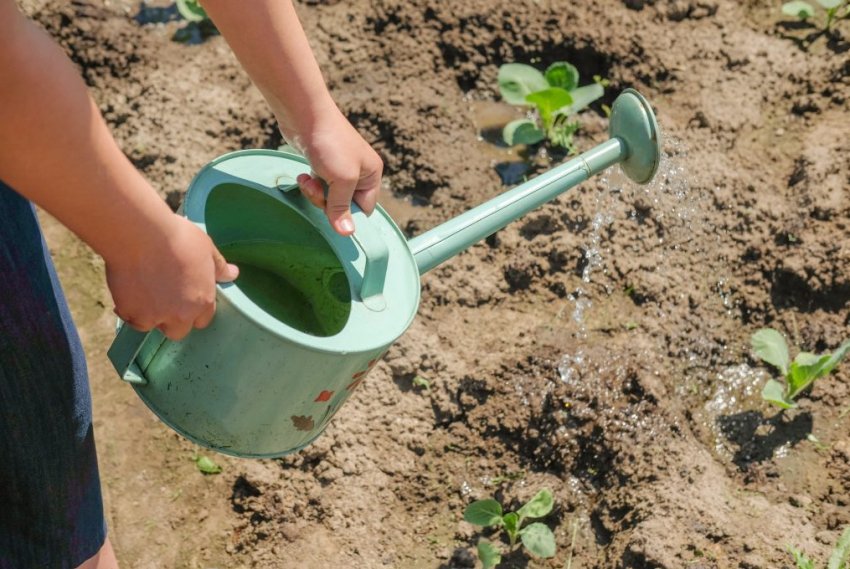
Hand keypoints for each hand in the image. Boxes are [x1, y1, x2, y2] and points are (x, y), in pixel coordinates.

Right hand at [106, 216, 238, 340]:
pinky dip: (128, 309)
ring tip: (143, 292)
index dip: (194, 310)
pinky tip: (127, 291)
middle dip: (171, 319)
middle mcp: (180, 315)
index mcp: (202, 301)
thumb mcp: (207, 248)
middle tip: (162, 298)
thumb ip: (219, 267)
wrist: (141, 235)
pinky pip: (128, 317)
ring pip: (150, 326)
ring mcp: (153, 316)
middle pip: (177, 331)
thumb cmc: (177, 238)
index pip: (202, 320)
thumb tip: (232, 274)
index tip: (185, 298)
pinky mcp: (129, 312)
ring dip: (147, 315)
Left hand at [292, 106, 382, 235]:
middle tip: (317, 191)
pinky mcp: (322, 164)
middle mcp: (359, 172)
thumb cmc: (329, 144)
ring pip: (328, 197)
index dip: (349, 216)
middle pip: (345, 205)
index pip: (365, 209)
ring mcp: (339, 168)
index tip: (333, 216)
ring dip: (316, 193)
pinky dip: (310, 183)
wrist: (304, 114)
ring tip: (307, 180)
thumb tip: (347, 234)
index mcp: (372, 175)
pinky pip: (318, 185)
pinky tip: (303, 175)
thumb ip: (342, 207)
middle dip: (327, 203)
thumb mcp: (341, 180)